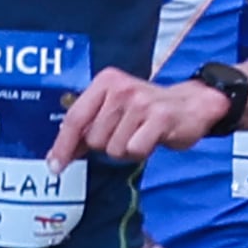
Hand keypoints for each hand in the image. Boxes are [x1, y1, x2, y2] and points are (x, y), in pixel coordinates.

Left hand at [51, 69, 219, 166]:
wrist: (192, 105)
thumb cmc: (147, 110)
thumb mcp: (114, 109)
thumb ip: (87, 127)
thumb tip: (58, 154)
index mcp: (105, 82)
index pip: (75, 118)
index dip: (62, 145)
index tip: (55, 166)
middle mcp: (121, 88)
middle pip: (94, 139)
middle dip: (107, 145)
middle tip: (127, 133)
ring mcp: (141, 102)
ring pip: (114, 148)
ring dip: (127, 150)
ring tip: (141, 134)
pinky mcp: (160, 117)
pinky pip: (135, 150)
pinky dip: (142, 151)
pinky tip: (151, 139)